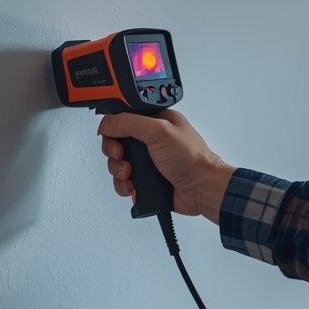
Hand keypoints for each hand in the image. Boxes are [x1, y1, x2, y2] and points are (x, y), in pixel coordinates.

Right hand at [97, 110, 234, 222]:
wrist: (202, 189)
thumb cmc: (192, 159)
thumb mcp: (159, 131)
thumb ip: (129, 122)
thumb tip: (106, 123)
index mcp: (156, 121)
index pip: (123, 118)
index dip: (113, 128)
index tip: (114, 137)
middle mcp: (151, 140)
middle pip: (115, 142)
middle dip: (114, 153)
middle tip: (123, 157)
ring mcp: (148, 161)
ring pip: (117, 164)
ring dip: (119, 171)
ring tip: (131, 175)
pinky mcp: (146, 179)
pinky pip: (124, 182)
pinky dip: (124, 185)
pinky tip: (134, 187)